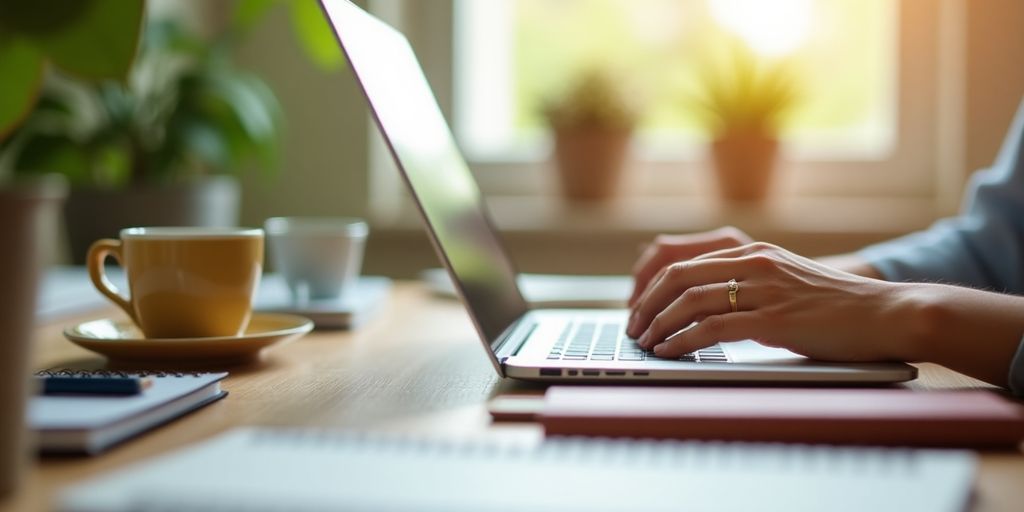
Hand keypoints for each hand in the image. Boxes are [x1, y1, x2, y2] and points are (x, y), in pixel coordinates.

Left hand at [626, 242, 912, 361]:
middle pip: (678, 278)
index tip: (638, 309)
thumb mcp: (786, 282)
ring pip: (691, 302)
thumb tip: (706, 305)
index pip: (684, 263)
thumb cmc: (838, 308)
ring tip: (645, 343)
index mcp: (753, 252)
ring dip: (659, 325)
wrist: (887, 313)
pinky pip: (714, 328)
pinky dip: (683, 341)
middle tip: (633, 328)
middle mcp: (755, 263)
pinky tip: (670, 352)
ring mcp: (765, 290)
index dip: (652, 288)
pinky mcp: (775, 320)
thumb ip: (749, 284)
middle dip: (647, 305)